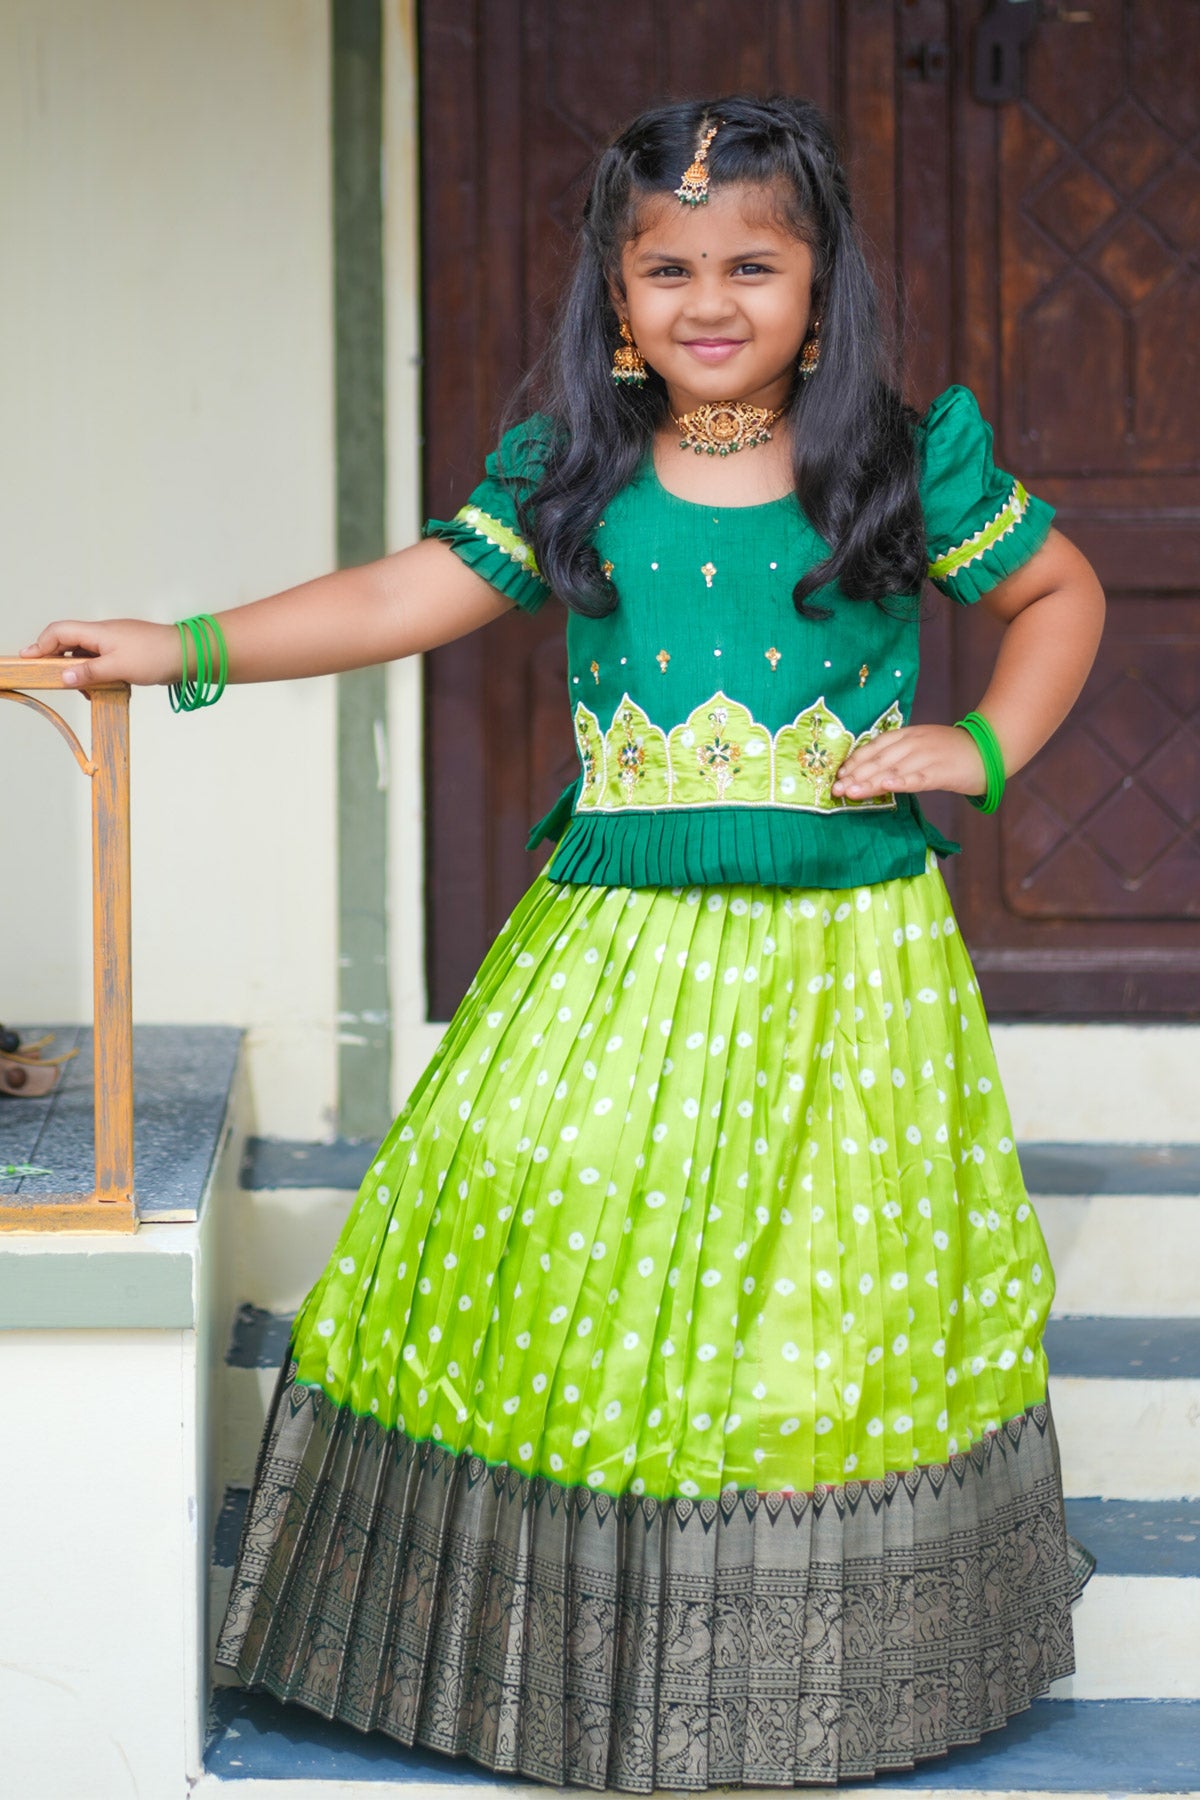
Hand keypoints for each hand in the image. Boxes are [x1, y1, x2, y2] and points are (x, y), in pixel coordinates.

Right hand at [20, 619, 180, 688]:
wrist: (189, 654)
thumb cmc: (156, 656)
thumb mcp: (118, 668)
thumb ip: (89, 672)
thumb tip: (64, 677)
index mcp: (98, 632)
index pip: (59, 632)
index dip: (41, 645)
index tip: (28, 660)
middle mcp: (104, 634)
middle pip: (69, 643)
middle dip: (59, 662)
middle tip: (57, 681)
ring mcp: (115, 643)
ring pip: (86, 655)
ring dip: (81, 672)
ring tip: (87, 691)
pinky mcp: (126, 653)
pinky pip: (103, 662)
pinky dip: (98, 674)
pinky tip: (104, 688)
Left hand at [831, 723, 987, 800]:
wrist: (989, 749)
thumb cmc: (952, 751)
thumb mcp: (922, 744)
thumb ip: (900, 754)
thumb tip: (872, 770)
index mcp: (907, 734)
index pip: (875, 747)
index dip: (856, 760)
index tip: (839, 774)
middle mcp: (914, 743)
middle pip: (879, 760)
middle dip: (855, 775)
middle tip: (836, 789)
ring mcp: (927, 756)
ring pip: (893, 770)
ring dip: (870, 782)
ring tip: (850, 793)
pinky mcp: (941, 771)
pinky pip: (918, 778)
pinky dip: (902, 782)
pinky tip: (887, 787)